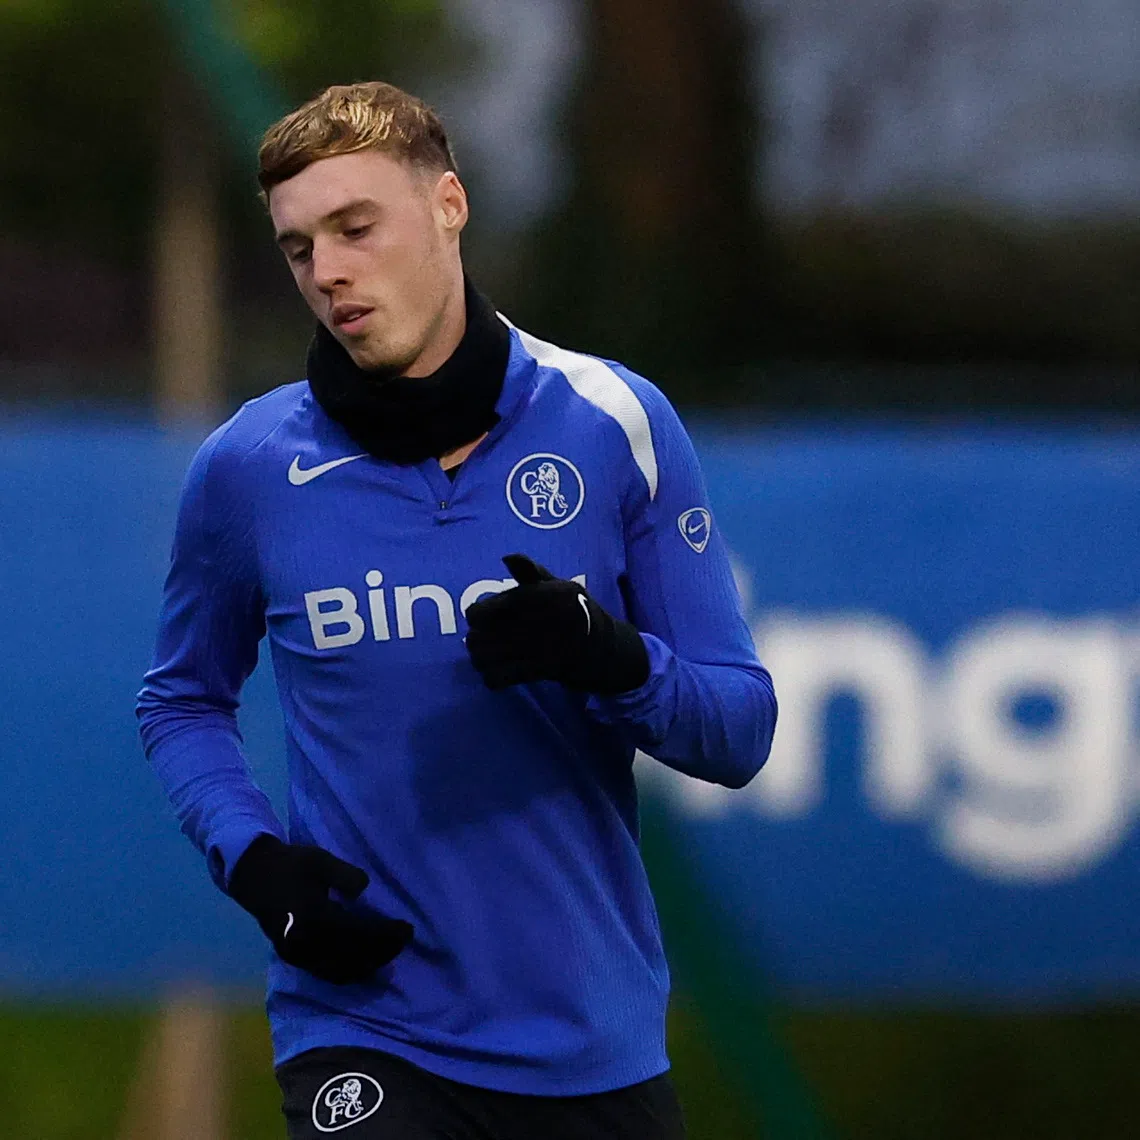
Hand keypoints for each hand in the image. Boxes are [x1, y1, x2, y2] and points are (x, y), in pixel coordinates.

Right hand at [228, 836, 412, 984]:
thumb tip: (364, 889)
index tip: (407, 928)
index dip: (386, 935)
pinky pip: (327, 973)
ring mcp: (298, 954)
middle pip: (353, 957)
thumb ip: (344, 874)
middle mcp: (305, 942)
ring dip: (369, 965)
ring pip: (341, 971)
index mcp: (313, 917)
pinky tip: (366, 962)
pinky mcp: (294, 958)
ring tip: (390, 950)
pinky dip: (351, 971)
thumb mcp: (319, 860)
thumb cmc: (291, 864)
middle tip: (404, 939)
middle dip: (383, 951)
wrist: (253, 876)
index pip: (358, 933)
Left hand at [465, 554, 649, 694]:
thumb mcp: (560, 585)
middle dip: (477, 641)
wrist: (607, 647)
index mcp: (532, 596)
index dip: (476, 616)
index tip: (483, 620)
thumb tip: (507, 557)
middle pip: (478, 637)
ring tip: (487, 658)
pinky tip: (498, 675)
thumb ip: (531, 572)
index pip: (481, 612)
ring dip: (481, 659)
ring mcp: (535, 646)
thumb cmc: (579, 612)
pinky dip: (493, 678)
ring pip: (485, 658)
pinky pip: (500, 678)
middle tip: (483, 642)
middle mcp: (530, 619)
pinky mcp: (540, 670)